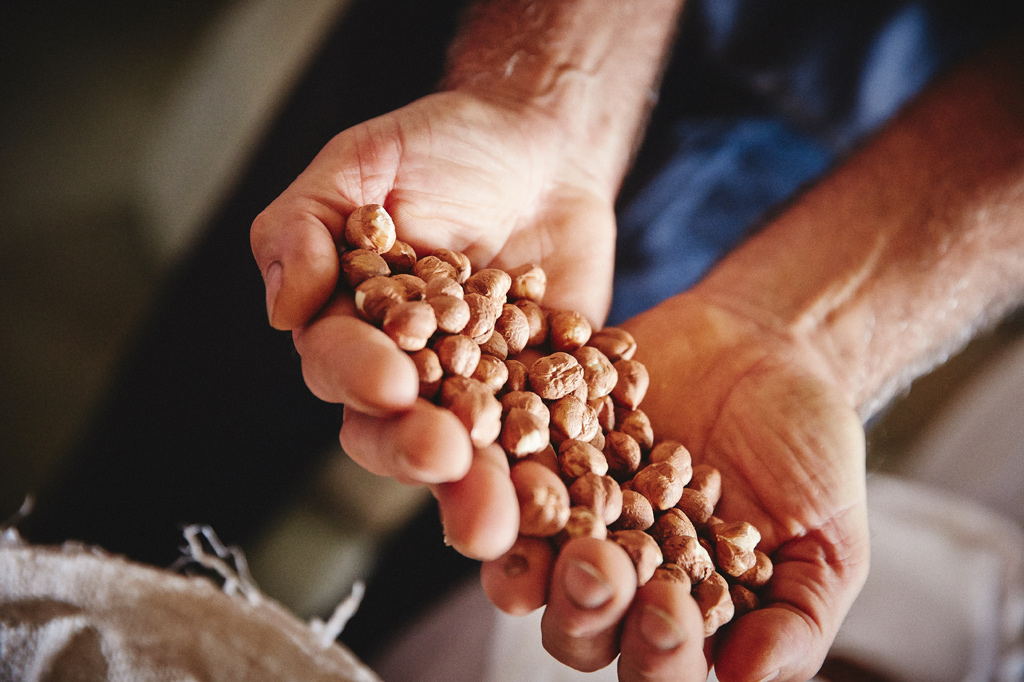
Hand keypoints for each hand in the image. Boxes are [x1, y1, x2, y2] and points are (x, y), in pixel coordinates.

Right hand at [250, 91, 617, 558]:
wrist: (542, 152)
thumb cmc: (439, 147)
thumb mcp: (363, 162)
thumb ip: (305, 225)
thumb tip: (285, 308)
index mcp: (350, 329)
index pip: (341, 366)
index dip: (360, 377)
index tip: (390, 385)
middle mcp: (409, 376)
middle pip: (398, 433)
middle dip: (418, 452)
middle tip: (446, 460)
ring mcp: (481, 395)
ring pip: (474, 457)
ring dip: (486, 490)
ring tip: (508, 517)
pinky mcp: (547, 400)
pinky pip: (554, 441)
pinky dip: (566, 468)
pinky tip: (580, 493)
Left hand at [482, 292, 869, 680]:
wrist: (772, 348)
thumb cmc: (810, 455)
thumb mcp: (826, 542)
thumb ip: (796, 618)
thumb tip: (744, 681)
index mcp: (679, 613)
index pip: (656, 659)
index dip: (657, 649)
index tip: (670, 611)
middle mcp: (616, 572)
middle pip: (576, 616)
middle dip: (582, 599)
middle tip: (596, 564)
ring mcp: (573, 508)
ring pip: (532, 546)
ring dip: (526, 537)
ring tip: (542, 505)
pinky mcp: (546, 442)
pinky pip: (517, 457)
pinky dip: (508, 453)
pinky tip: (511, 433)